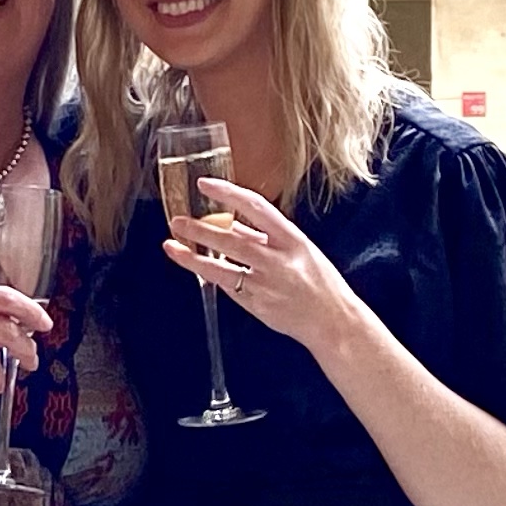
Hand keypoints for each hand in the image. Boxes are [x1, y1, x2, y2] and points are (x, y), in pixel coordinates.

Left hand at [168, 178, 362, 361]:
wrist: (333, 321)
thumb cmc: (319, 283)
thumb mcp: (299, 249)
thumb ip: (265, 236)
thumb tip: (232, 223)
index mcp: (292, 239)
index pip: (255, 207)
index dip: (227, 193)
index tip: (205, 185)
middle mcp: (278, 259)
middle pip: (231, 239)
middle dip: (200, 228)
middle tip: (177, 220)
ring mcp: (266, 284)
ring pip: (221, 267)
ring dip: (193, 255)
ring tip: (172, 244)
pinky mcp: (257, 305)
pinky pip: (227, 286)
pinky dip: (209, 274)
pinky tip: (194, 266)